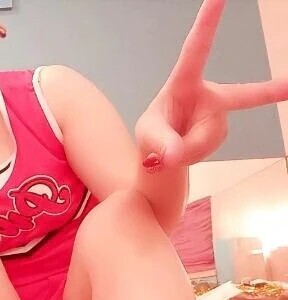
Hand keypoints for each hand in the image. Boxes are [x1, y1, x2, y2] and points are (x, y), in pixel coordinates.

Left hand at [137, 0, 287, 171]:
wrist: (161, 154)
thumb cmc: (153, 135)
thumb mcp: (149, 137)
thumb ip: (162, 144)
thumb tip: (172, 156)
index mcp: (184, 82)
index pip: (196, 48)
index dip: (208, 22)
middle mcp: (207, 95)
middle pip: (243, 95)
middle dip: (271, 90)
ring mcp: (218, 114)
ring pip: (210, 136)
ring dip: (189, 148)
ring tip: (174, 148)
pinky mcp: (222, 130)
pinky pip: (209, 148)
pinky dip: (194, 154)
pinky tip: (186, 150)